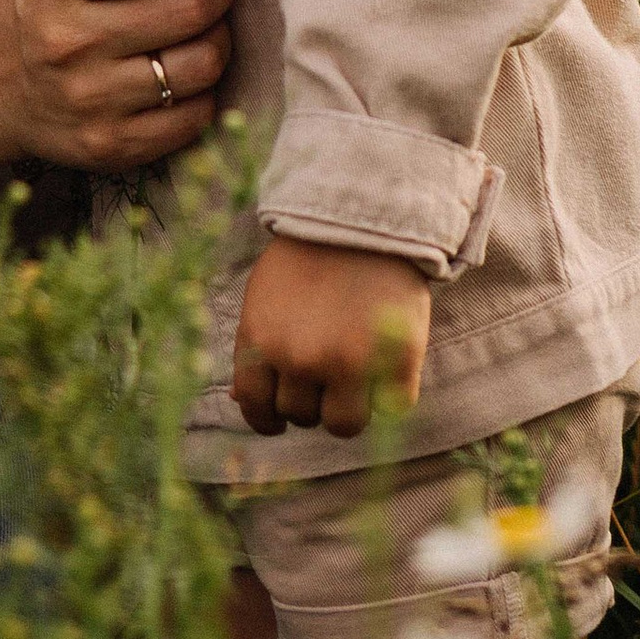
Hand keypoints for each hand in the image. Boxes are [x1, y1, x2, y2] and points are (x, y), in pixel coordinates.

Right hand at [0, 0, 234, 182]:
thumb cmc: (29, 1)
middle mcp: (71, 41)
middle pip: (188, 7)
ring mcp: (92, 100)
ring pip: (202, 63)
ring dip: (220, 35)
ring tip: (204, 24)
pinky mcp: (110, 145)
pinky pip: (194, 117)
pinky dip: (206, 88)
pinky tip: (186, 69)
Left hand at [231, 236, 431, 438]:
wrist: (366, 214)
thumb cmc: (308, 256)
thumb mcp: (264, 297)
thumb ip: (254, 350)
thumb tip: (240, 401)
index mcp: (262, 341)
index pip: (256, 407)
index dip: (268, 418)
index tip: (281, 416)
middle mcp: (302, 359)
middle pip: (303, 417)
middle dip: (312, 400)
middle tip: (326, 371)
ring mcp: (352, 364)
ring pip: (344, 424)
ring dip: (348, 406)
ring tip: (355, 376)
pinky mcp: (398, 361)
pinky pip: (393, 407)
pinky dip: (391, 395)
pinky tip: (387, 369)